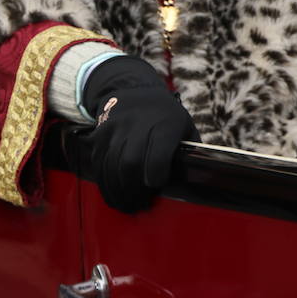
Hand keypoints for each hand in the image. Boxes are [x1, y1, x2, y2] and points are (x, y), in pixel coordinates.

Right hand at [80, 57, 197, 211]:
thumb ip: (189, 154)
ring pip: (111, 165)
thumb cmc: (168, 118)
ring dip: (118, 191)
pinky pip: (99, 163)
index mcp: (165, 124)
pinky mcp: (100, 134)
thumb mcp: (185, 129)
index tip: (156, 185)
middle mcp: (138, 124)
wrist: (136, 92)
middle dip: (134, 189)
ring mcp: (116, 128)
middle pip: (130, 163)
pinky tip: (115, 196)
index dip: (156, 174)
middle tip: (140, 205)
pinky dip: (105, 183)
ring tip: (128, 205)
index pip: (158, 153)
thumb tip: (198, 183)